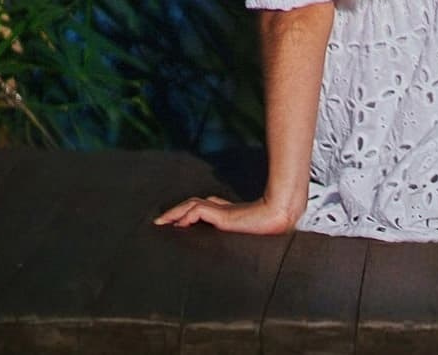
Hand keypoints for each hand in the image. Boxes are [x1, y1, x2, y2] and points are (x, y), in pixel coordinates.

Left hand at [154, 193, 300, 234]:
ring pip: (192, 206)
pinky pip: (198, 211)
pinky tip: (179, 223)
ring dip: (174, 213)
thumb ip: (234, 226)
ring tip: (161, 222)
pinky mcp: (222, 215)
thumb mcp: (246, 229)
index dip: (185, 212)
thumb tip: (222, 232)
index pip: (201, 207)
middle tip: (158, 222)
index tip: (172, 223)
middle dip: (174, 213)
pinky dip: (186, 215)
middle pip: (193, 204)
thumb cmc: (268, 228)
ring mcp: (222, 212)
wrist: (280, 217)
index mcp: (227, 214)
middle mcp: (222, 210)